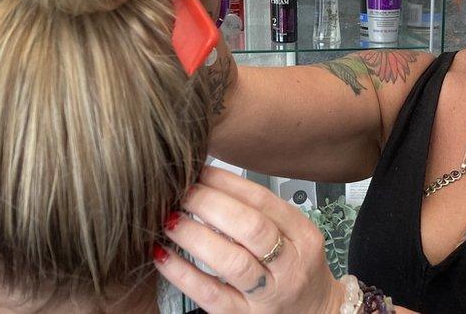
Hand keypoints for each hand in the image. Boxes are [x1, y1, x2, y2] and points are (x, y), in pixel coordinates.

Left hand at [154, 166, 342, 312]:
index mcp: (303, 237)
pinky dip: (182, 273)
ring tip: (171, 219)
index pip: (264, 201)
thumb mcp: (295, 236)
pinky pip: (209, 294)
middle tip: (183, 192)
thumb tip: (210, 184)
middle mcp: (289, 266)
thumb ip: (263, 213)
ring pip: (231, 261)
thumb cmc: (297, 271)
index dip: (227, 183)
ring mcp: (267, 294)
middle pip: (250, 228)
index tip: (200, 172)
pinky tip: (163, 255)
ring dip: (195, 236)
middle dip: (210, 204)